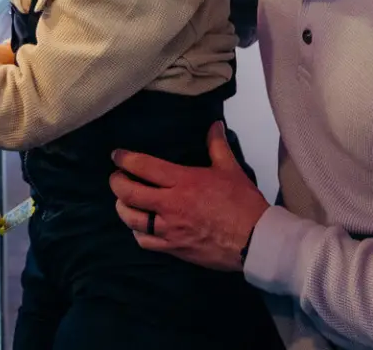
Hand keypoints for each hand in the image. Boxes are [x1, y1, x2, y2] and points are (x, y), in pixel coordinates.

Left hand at [110, 122, 268, 271]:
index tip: (116, 156)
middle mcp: (170, 204)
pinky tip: (139, 226)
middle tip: (117, 177)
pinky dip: (137, 232)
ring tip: (124, 201)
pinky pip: (144, 241)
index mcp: (183, 181)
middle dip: (116, 182)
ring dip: (122, 207)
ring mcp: (169, 229)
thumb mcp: (230, 170)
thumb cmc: (243, 204)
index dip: (124, 159)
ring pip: (130, 218)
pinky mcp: (174, 248)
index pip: (143, 166)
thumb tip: (215, 124)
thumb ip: (217, 146)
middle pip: (128, 193)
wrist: (256, 241)